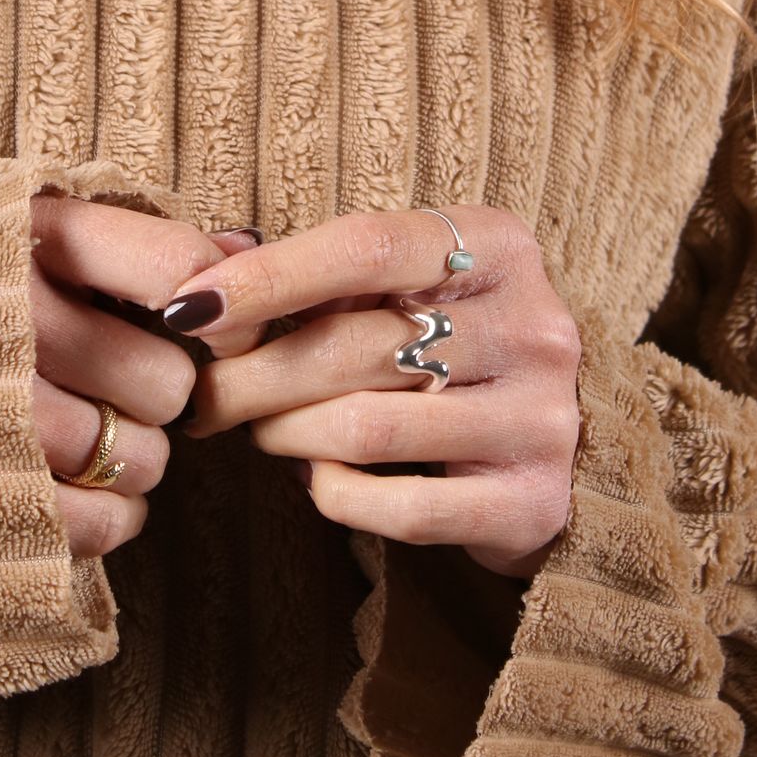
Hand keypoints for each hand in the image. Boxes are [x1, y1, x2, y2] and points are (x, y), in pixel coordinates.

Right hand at [27, 193, 251, 558]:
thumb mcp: (17, 242)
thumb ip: (133, 248)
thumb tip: (246, 249)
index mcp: (18, 234)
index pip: (176, 266)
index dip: (219, 310)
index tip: (212, 333)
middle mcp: (1, 314)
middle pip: (166, 379)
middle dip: (158, 395)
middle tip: (117, 390)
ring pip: (138, 456)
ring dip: (135, 460)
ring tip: (93, 440)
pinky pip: (100, 522)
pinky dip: (111, 518)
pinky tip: (83, 493)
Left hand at [159, 206, 582, 580]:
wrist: (566, 446)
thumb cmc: (452, 345)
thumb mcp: (403, 286)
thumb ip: (311, 270)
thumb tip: (204, 265)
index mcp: (499, 247)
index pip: (367, 247)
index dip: (269, 276)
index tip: (190, 307)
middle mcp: (533, 325)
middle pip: (354, 345)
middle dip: (252, 375)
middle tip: (203, 396)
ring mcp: (541, 418)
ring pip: (366, 428)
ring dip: (285, 433)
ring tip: (261, 431)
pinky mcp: (533, 502)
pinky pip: (399, 509)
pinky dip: (334, 492)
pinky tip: (318, 476)